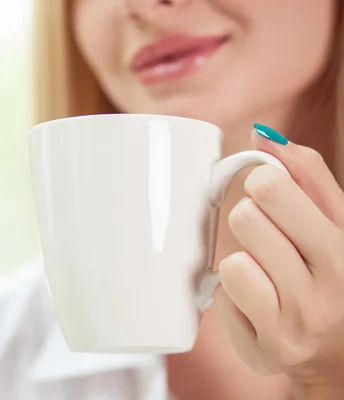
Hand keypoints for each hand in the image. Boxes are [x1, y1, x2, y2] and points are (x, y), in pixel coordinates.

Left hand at [214, 126, 343, 397]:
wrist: (342, 353)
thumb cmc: (334, 275)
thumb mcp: (339, 224)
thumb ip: (309, 177)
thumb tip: (263, 136)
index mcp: (343, 254)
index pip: (273, 189)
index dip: (263, 182)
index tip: (271, 194)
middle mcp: (321, 296)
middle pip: (245, 219)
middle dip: (250, 219)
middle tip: (267, 235)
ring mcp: (291, 331)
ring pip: (231, 264)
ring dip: (241, 261)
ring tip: (265, 272)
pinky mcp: (260, 354)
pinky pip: (221, 300)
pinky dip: (233, 296)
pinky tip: (258, 302)